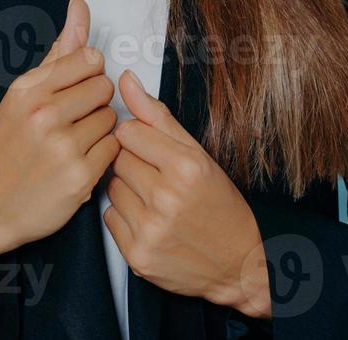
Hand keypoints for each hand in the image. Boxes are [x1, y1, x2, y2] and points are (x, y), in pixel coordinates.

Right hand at [0, 0, 118, 266]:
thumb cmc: (10, 142)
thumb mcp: (25, 93)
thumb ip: (59, 50)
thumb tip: (80, 5)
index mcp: (28, 89)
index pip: (89, 58)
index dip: (87, 74)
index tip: (73, 90)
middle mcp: (43, 115)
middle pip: (104, 87)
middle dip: (95, 102)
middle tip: (73, 119)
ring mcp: (62, 147)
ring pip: (111, 118)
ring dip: (99, 129)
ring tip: (73, 141)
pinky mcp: (79, 177)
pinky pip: (113, 148)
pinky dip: (102, 154)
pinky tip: (79, 160)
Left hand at [103, 69, 271, 318]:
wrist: (237, 266)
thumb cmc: (220, 207)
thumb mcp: (198, 155)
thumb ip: (157, 116)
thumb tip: (126, 80)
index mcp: (186, 167)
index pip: (128, 131)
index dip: (140, 139)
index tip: (154, 151)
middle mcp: (167, 198)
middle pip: (118, 158)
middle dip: (134, 164)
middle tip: (159, 178)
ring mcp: (150, 229)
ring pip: (111, 187)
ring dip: (127, 190)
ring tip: (155, 199)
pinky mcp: (137, 255)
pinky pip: (109, 218)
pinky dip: (124, 217)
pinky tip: (149, 220)